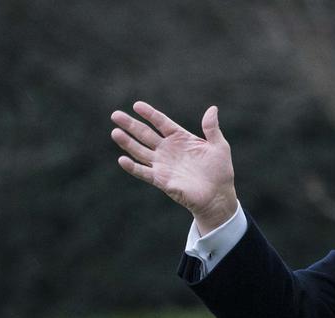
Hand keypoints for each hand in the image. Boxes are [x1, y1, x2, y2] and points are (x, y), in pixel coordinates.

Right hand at [111, 101, 237, 234]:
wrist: (218, 196)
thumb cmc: (220, 171)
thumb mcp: (219, 146)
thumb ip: (211, 128)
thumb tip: (212, 108)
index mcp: (181, 138)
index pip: (161, 122)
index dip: (149, 114)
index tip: (136, 105)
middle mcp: (168, 150)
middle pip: (145, 134)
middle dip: (131, 125)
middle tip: (115, 115)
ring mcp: (163, 164)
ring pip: (140, 151)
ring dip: (127, 143)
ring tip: (115, 132)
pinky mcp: (161, 180)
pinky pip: (144, 172)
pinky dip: (133, 167)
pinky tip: (122, 159)